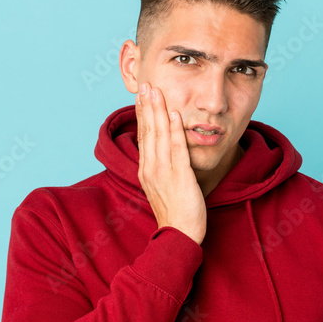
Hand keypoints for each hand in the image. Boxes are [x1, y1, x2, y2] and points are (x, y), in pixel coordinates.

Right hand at [135, 81, 206, 244]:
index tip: (142, 96)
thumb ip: (161, 168)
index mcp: (146, 170)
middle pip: (148, 131)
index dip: (142, 114)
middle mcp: (151, 169)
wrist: (179, 236)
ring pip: (159, 136)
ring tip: (156, 92)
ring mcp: (164, 173)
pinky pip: (176, 150)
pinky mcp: (180, 177)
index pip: (143, 136)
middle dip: (147, 106)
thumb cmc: (175, 213)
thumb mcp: (163, 187)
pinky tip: (174, 114)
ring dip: (158, 111)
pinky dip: (174, 131)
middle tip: (146, 85)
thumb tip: (163, 153)